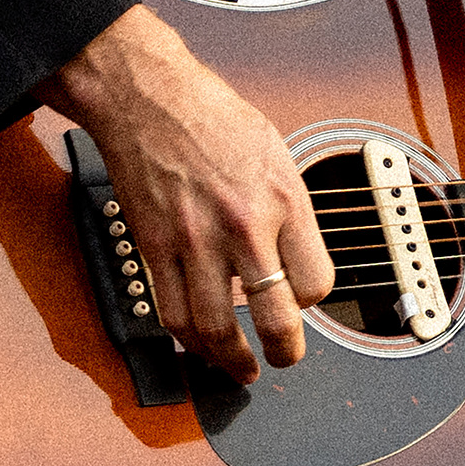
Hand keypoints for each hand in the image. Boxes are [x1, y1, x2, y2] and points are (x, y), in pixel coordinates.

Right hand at [38, 4, 333, 380]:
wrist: (148, 98)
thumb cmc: (212, 117)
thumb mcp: (276, 153)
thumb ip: (288, 211)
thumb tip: (293, 260)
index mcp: (283, 199)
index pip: (316, 283)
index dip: (312, 300)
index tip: (303, 298)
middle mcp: (243, 225)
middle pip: (275, 317)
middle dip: (284, 352)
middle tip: (283, 359)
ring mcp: (196, 240)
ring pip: (216, 328)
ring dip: (231, 360)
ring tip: (240, 368)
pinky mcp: (155, 247)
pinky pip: (172, 313)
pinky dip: (188, 340)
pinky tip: (198, 344)